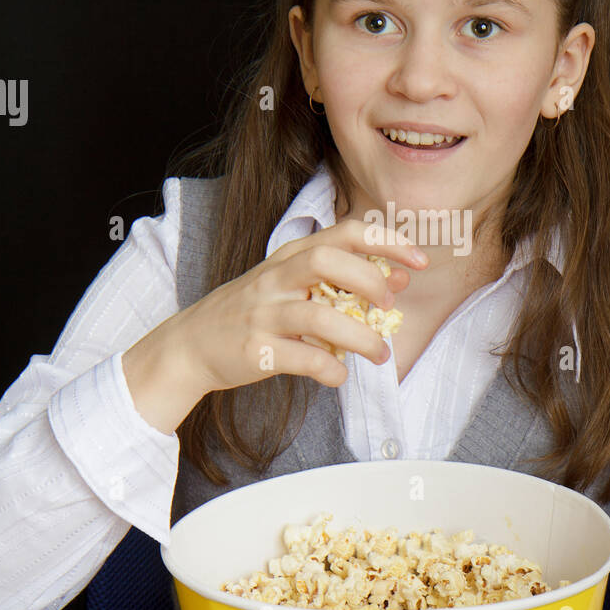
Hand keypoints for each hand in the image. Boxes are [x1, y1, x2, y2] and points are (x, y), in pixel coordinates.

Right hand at [122, 220, 425, 431]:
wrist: (191, 344)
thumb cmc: (255, 312)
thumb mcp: (293, 285)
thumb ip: (343, 281)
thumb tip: (399, 278)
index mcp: (290, 257)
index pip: (344, 233)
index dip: (386, 242)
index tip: (418, 261)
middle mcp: (276, 278)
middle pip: (326, 260)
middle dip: (368, 280)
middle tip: (389, 305)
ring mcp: (263, 313)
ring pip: (318, 315)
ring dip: (359, 336)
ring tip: (380, 353)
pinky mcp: (254, 349)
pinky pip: (301, 357)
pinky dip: (329, 369)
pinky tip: (340, 375)